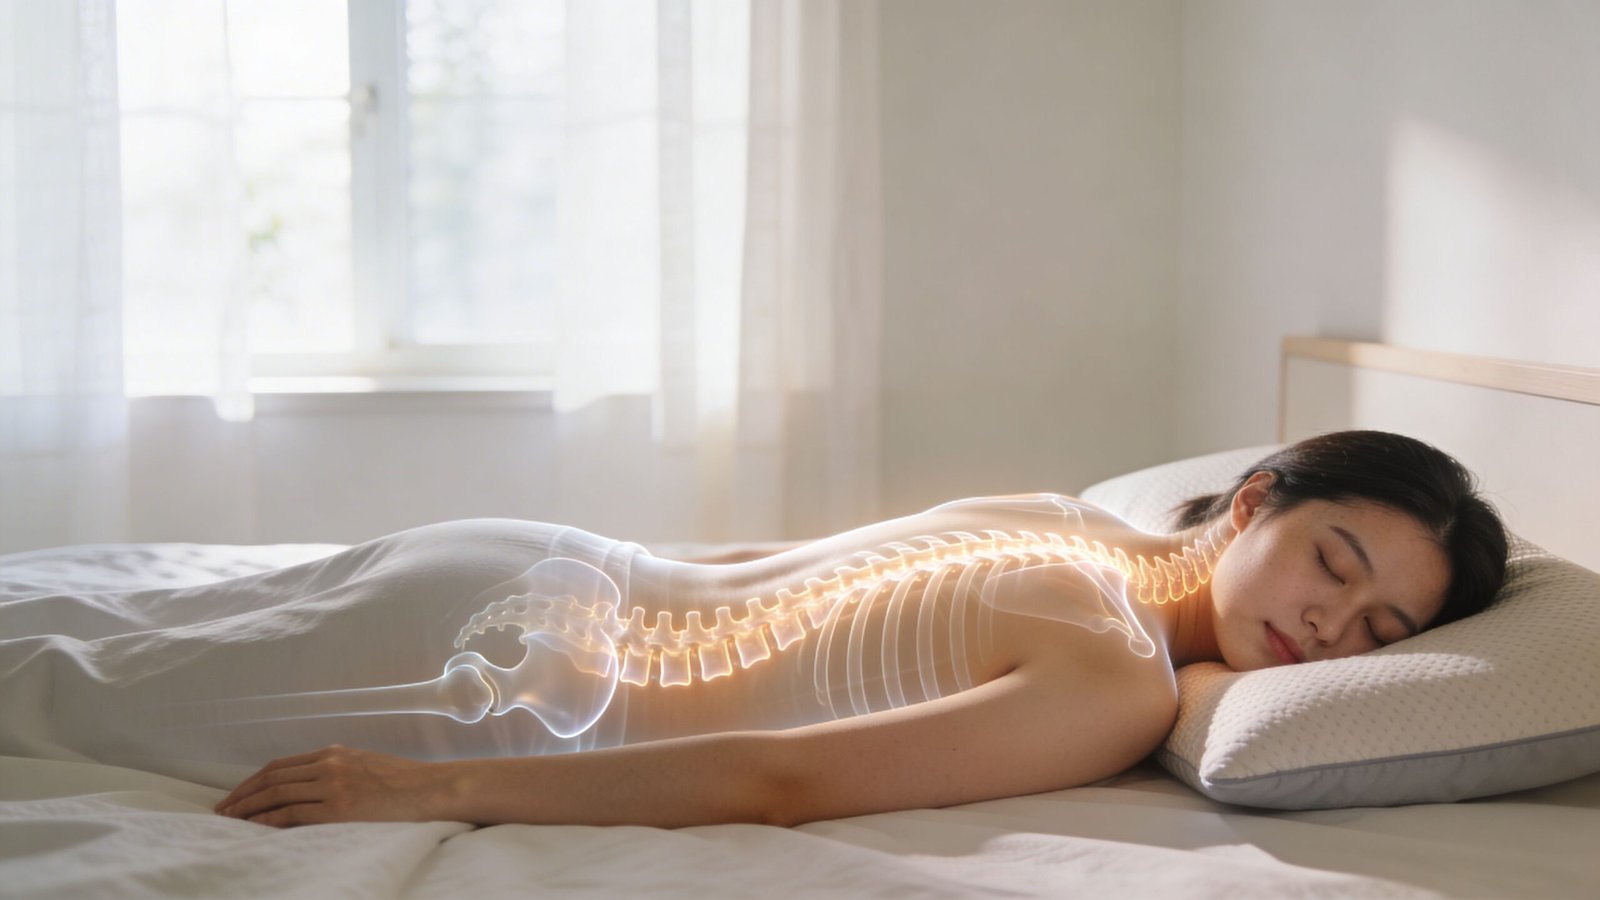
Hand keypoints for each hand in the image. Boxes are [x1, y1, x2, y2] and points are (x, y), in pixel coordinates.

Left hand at [214, 744, 450, 827]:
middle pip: (272, 778)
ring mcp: (334, 785)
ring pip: (277, 794)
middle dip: (242, 795)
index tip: (235, 796)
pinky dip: (268, 820)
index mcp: (333, 754)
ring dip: (248, 808)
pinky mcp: (340, 807)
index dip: (252, 782)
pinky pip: (293, 813)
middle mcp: (329, 764)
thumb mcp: (365, 766)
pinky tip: (254, 828)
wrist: (432, 788)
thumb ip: (337, 772)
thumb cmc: (404, 783)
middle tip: (221, 812)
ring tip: (229, 822)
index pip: (280, 766)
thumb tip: (310, 787)